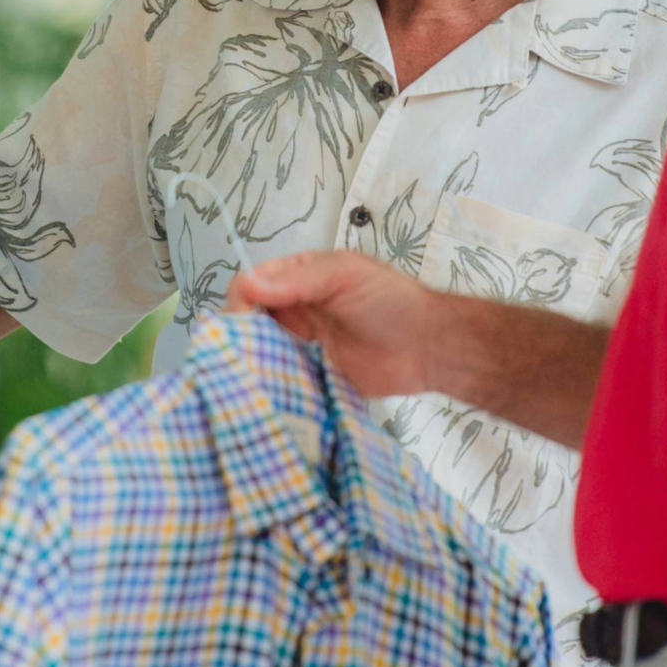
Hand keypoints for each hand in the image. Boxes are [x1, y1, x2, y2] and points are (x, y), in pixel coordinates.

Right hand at [222, 250, 447, 399]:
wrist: (429, 348)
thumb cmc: (390, 301)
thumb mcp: (343, 275)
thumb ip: (297, 280)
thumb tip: (247, 285)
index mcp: (299, 277)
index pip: (251, 284)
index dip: (241, 301)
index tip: (240, 323)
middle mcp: (294, 309)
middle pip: (248, 318)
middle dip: (238, 333)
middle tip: (237, 354)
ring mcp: (301, 343)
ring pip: (259, 349)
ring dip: (250, 358)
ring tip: (243, 375)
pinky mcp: (310, 374)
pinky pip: (279, 376)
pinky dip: (268, 381)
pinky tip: (260, 390)